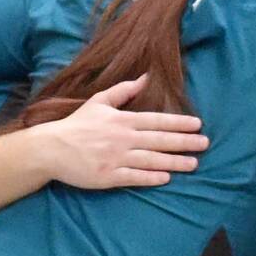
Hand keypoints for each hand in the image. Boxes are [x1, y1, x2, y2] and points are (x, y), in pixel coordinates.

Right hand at [37, 75, 208, 187]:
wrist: (50, 149)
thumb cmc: (77, 125)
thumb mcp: (99, 102)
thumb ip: (123, 90)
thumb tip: (145, 77)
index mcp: (122, 120)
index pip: (157, 120)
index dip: (179, 123)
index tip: (197, 125)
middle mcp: (122, 138)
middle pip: (159, 140)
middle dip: (184, 142)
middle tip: (205, 144)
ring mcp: (115, 158)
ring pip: (151, 160)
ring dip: (174, 162)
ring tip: (193, 164)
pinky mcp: (107, 176)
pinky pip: (134, 177)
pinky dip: (151, 178)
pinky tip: (166, 178)